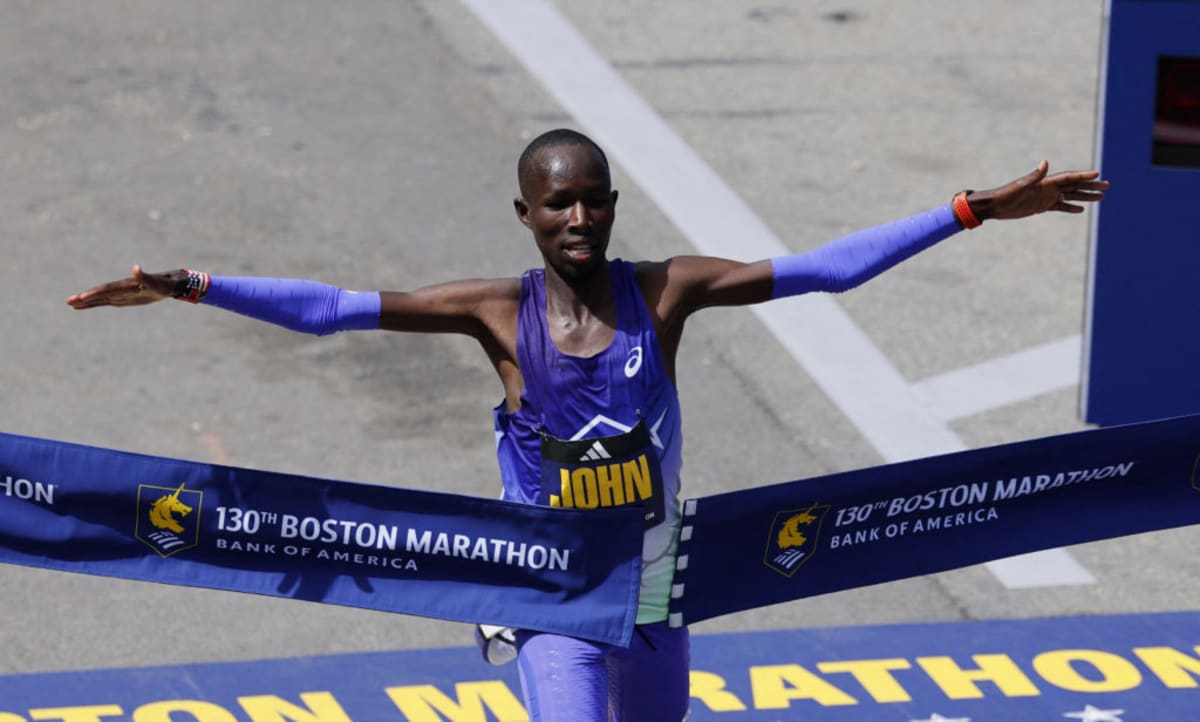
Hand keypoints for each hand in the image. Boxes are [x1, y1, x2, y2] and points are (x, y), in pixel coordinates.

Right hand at [65, 265, 183, 308]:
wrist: (167, 285)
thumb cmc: (163, 284)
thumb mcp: (156, 283)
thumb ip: (145, 277)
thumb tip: (136, 268)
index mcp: (126, 285)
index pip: (108, 289)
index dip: (96, 292)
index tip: (83, 296)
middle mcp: (120, 289)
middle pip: (99, 293)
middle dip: (84, 297)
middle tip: (68, 301)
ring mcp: (120, 294)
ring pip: (99, 298)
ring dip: (85, 301)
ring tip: (70, 303)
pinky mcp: (121, 299)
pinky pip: (105, 302)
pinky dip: (94, 304)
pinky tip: (83, 306)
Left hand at [968, 161, 1108, 220]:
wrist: (994, 205)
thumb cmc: (1006, 194)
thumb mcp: (1021, 186)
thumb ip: (1034, 175)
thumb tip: (1045, 162)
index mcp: (1045, 182)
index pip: (1069, 178)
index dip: (1083, 176)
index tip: (1098, 174)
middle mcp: (1048, 188)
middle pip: (1074, 186)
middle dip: (1090, 186)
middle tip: (1107, 186)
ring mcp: (1046, 197)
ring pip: (1070, 196)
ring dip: (1085, 196)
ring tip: (1101, 197)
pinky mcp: (1041, 206)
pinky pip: (1060, 207)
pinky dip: (1070, 208)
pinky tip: (1081, 210)